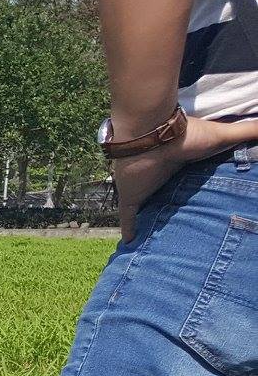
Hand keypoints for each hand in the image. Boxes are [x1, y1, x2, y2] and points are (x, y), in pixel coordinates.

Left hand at [113, 115, 257, 240]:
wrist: (151, 133)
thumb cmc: (186, 134)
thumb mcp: (222, 135)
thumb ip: (246, 132)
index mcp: (183, 166)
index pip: (190, 183)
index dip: (195, 193)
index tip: (205, 208)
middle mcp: (164, 179)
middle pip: (170, 199)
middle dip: (175, 211)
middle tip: (186, 231)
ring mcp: (146, 189)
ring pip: (150, 210)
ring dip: (153, 221)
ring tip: (161, 241)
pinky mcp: (132, 197)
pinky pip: (129, 217)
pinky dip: (129, 230)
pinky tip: (130, 244)